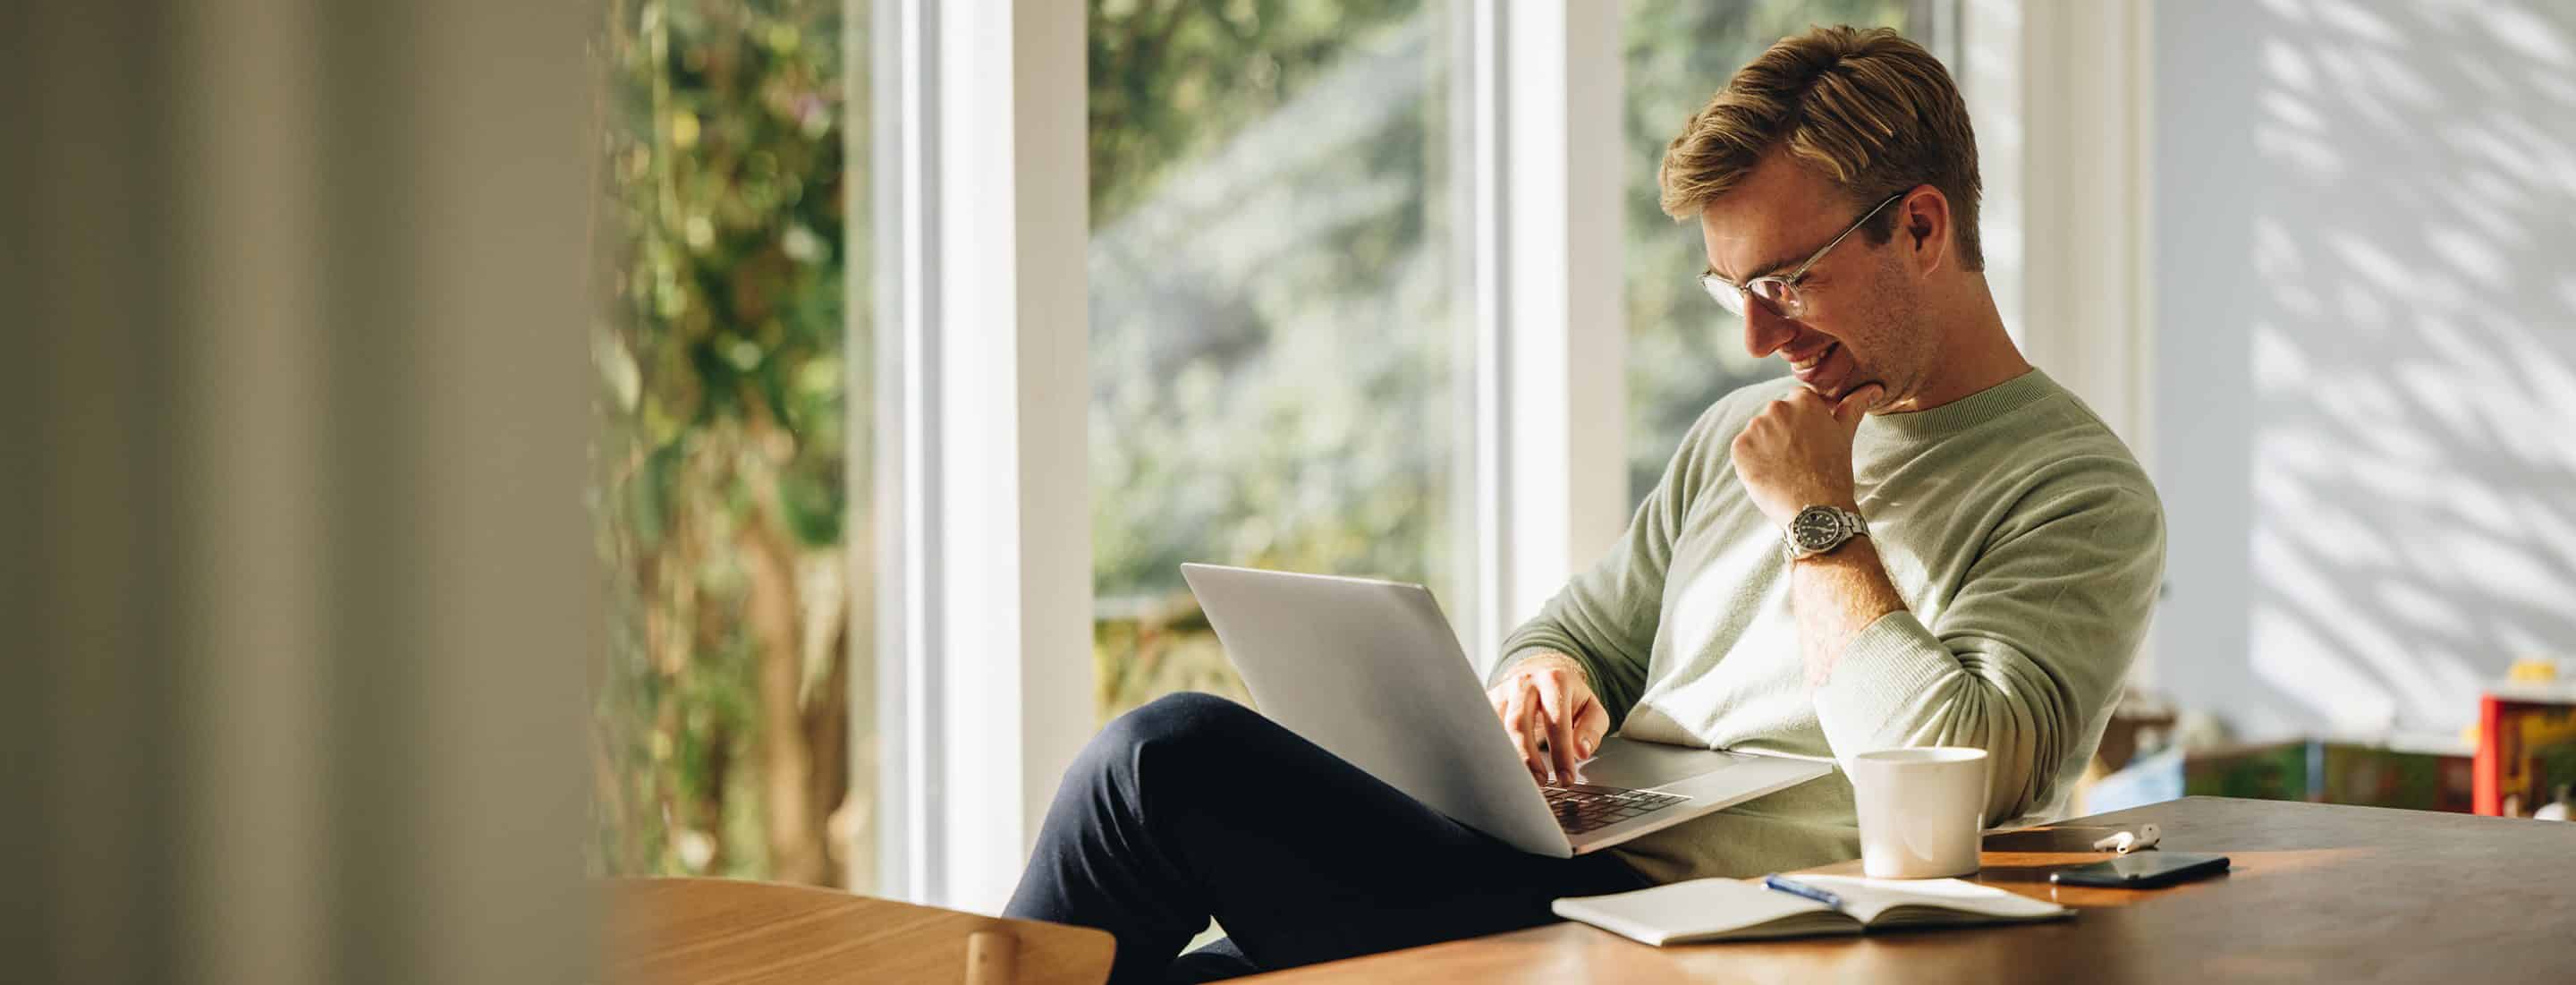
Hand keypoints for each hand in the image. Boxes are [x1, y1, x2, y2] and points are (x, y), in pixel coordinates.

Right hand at [1486, 652, 1609, 785]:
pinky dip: (1491, 750)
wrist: (1543, 671)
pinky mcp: (1488, 701)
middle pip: (1518, 724)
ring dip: (1506, 758)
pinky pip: (1484, 728)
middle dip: (1527, 758)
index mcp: (1555, 681)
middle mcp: (1525, 682)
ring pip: (1495, 727)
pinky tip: (1502, 768)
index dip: (1561, 754)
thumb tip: (1581, 752)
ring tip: (1520, 781)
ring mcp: (1503, 691)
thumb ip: (1592, 730)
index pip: (1557, 722)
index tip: (1566, 780)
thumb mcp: (1591, 709)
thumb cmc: (1569, 697)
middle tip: (1540, 783)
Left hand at [1730, 384, 1882, 523]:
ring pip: (1759, 433)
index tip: (1810, 443)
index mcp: (1803, 400)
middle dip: (1784, 434)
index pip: (1797, 402)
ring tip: (1785, 469)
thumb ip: (1854, 406)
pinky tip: (1770, 475)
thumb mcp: (1844, 434)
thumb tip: (1874, 388)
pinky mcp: (1739, 447)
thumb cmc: (1833, 472)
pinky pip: (1743, 450)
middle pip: (1776, 416)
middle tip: (1798, 459)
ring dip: (1767, 447)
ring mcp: (1755, 427)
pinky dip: (1752, 461)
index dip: (1803, 424)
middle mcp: (1777, 407)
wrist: (1815, 509)